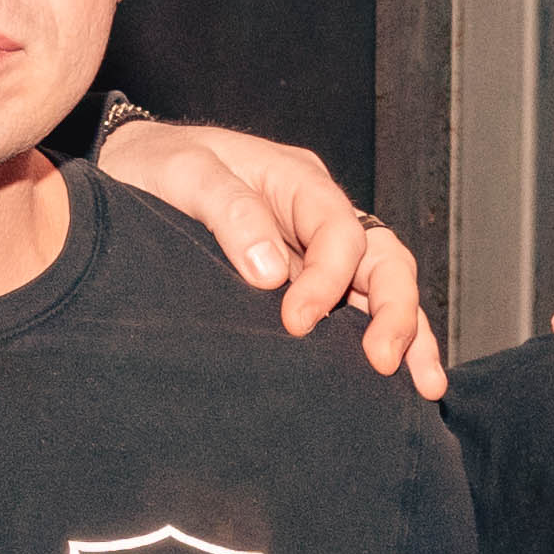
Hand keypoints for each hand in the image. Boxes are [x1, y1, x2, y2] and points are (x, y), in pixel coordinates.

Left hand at [100, 119, 438, 393]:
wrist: (130, 174)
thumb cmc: (155, 166)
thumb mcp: (183, 173)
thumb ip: (228, 212)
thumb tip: (270, 274)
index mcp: (297, 182)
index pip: (338, 231)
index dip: (327, 279)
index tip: (296, 322)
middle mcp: (319, 217)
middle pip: (383, 260)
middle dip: (395, 311)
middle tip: (383, 362)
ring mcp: (316, 253)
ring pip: (383, 290)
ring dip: (408, 334)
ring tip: (424, 386)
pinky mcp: (304, 287)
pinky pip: (356, 314)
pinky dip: (381, 343)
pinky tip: (396, 387)